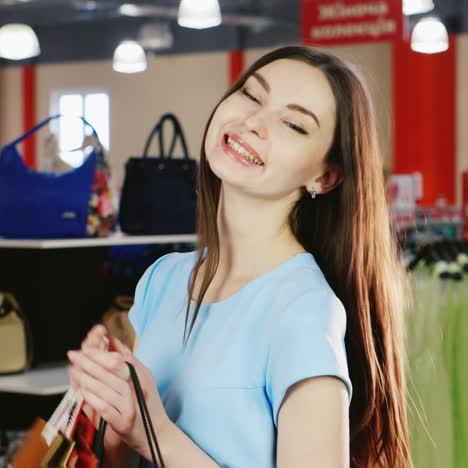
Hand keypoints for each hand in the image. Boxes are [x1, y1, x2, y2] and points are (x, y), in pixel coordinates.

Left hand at [67, 324, 170, 456]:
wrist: (158, 434)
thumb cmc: (148, 404)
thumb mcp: (143, 377)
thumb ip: (129, 359)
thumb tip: (112, 340)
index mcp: (142, 374)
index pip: (119, 358)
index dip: (101, 352)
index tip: (86, 348)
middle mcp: (138, 388)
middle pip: (111, 369)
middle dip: (89, 360)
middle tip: (73, 354)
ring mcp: (130, 405)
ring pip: (105, 386)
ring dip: (86, 377)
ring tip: (73, 370)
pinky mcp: (123, 422)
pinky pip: (104, 406)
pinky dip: (91, 397)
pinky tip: (82, 390)